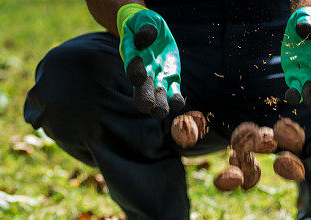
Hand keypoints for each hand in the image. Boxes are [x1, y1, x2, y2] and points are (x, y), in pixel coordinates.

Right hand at [117, 4, 184, 118]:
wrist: (152, 31)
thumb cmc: (144, 24)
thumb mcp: (145, 20)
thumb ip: (145, 28)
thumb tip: (146, 37)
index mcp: (134, 58)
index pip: (132, 68)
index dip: (134, 72)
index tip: (138, 76)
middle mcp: (144, 73)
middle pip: (141, 91)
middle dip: (144, 98)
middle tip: (148, 103)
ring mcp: (158, 79)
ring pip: (157, 99)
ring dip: (159, 105)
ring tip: (161, 110)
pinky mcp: (171, 80)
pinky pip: (173, 94)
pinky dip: (175, 100)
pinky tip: (178, 102)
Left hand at [280, 6, 310, 107]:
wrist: (301, 28)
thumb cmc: (308, 21)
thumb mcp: (307, 16)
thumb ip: (308, 21)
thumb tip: (305, 29)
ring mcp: (309, 75)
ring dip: (310, 97)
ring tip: (301, 94)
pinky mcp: (296, 79)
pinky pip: (297, 92)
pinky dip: (294, 96)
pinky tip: (290, 94)